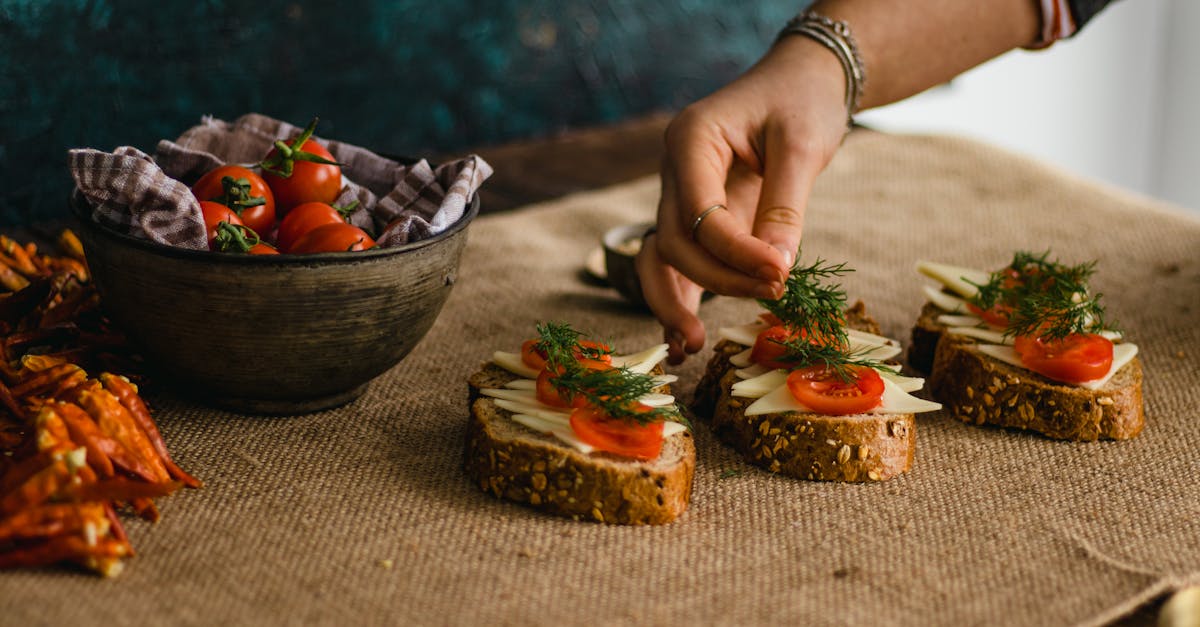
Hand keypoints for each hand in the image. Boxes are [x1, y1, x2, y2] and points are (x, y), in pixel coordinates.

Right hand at [637, 35, 852, 362]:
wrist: (802, 80)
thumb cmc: (803, 100)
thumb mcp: (803, 145)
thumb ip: (785, 207)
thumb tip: (776, 270)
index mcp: (690, 139)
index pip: (699, 212)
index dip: (736, 252)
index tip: (780, 274)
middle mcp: (673, 168)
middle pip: (676, 241)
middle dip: (719, 278)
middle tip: (773, 293)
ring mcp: (679, 193)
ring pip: (662, 256)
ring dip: (675, 300)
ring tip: (691, 345)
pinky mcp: (695, 215)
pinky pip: (677, 260)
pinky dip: (679, 297)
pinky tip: (684, 339)